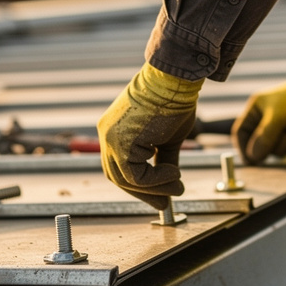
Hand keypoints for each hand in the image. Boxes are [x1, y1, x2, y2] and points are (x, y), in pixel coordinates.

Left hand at [98, 63, 203, 209]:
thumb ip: (162, 160)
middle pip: (118, 176)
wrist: (174, 81)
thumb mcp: (168, 138)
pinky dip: (156, 181)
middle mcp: (107, 135)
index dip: (140, 185)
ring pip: (126, 179)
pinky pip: (135, 176)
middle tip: (165, 204)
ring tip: (177, 187)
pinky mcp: (120, 142)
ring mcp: (111, 138)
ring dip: (154, 189)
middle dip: (144, 193)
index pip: (121, 167)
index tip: (161, 196)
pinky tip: (174, 173)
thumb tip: (171, 184)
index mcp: (115, 131)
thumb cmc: (174, 102)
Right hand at [234, 71, 285, 164]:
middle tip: (284, 138)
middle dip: (273, 145)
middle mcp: (266, 117)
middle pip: (260, 144)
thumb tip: (253, 157)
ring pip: (276, 147)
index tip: (251, 162)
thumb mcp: (278, 117)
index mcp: (256, 109)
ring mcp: (280, 125)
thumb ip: (264, 137)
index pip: (241, 132)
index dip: (243, 147)